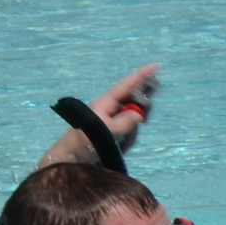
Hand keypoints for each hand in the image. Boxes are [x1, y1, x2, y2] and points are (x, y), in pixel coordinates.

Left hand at [39, 64, 159, 167]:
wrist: (70, 158)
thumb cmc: (84, 142)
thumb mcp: (107, 132)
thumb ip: (126, 122)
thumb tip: (139, 115)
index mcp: (105, 103)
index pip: (126, 86)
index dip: (141, 76)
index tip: (155, 66)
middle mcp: (109, 107)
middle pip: (133, 102)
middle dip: (140, 112)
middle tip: (140, 122)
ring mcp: (111, 119)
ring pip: (132, 119)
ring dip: (131, 132)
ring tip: (121, 144)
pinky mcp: (112, 129)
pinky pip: (128, 131)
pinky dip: (128, 139)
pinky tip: (120, 146)